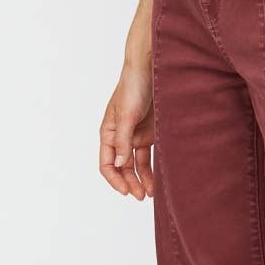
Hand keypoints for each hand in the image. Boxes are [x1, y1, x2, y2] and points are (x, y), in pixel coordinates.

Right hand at [100, 63, 155, 199]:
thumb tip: (118, 164)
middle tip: (140, 196)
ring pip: (136, 164)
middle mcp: (120, 136)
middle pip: (122, 167)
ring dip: (142, 179)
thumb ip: (122, 141)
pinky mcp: (150, 132)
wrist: (151, 68)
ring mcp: (136, 135)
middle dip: (130, 182)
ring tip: (150, 193)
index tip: (126, 191)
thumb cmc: (133, 87)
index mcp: (108, 132)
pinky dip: (152, 168)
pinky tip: (158, 179)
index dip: (115, 179)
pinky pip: (149, 155)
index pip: (106, 163)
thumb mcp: (126, 115)